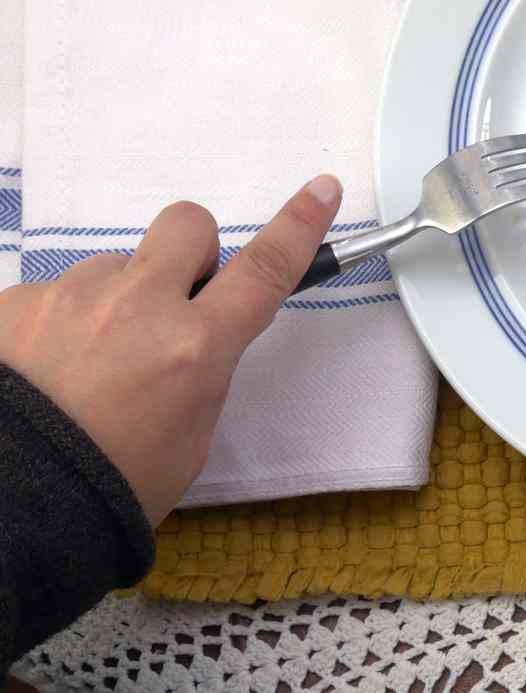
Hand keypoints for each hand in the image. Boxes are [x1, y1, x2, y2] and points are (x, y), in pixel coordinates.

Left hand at [0, 175, 341, 524]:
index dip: (300, 224)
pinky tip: (46, 372)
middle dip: (191, 252)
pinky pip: (56, 293)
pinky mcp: (17, 302)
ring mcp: (72, 297)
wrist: (12, 510)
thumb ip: (203, 368)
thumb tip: (196, 334)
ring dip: (116, 301)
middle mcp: (138, 306)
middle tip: (174, 301)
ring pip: (115, 267)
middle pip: (187, 225)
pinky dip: (60, 324)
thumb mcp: (191, 436)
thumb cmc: (113, 486)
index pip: (265, 268)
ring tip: (88, 366)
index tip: (322, 190)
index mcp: (195, 346)